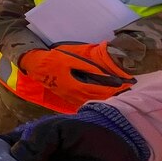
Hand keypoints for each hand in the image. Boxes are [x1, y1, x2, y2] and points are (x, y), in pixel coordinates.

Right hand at [18, 42, 135, 109]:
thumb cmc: (54, 60)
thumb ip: (89, 67)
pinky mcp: (67, 96)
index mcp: (77, 86)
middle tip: (125, 90)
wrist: (36, 65)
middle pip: (98, 98)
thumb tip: (106, 73)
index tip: (125, 85)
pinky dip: (94, 99)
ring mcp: (70, 97)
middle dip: (112, 95)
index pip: (101, 90)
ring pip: (91, 101)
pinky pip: (84, 101)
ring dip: (103, 98)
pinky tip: (100, 97)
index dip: (114, 88)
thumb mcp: (72, 59)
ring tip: (116, 94)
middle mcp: (75, 95)